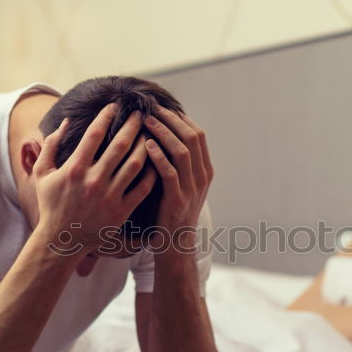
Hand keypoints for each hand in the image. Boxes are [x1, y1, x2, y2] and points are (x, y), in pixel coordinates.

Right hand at [33, 104, 156, 253]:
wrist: (62, 240)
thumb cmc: (52, 204)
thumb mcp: (43, 173)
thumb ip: (50, 145)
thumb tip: (66, 121)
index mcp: (75, 168)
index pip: (95, 134)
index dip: (107, 116)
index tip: (115, 105)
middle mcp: (94, 180)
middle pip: (120, 145)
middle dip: (132, 125)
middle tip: (141, 113)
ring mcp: (109, 196)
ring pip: (135, 164)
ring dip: (145, 145)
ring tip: (151, 134)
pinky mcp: (121, 210)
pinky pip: (143, 187)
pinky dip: (152, 172)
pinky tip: (156, 160)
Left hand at [143, 106, 213, 235]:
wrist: (175, 244)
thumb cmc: (172, 211)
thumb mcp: (182, 184)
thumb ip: (178, 163)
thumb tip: (164, 134)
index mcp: (205, 170)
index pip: (198, 134)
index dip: (180, 118)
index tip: (161, 107)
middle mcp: (202, 177)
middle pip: (192, 137)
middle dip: (171, 119)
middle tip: (151, 108)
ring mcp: (192, 189)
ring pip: (182, 151)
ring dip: (163, 133)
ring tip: (146, 121)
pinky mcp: (177, 200)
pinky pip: (169, 172)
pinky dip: (158, 156)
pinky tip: (146, 145)